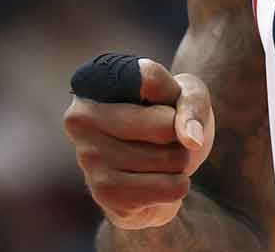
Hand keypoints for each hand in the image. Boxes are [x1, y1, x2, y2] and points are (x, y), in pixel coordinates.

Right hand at [63, 58, 215, 229]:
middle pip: (164, 125)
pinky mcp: (105, 193)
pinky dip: (176, 187)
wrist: (156, 171)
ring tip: (156, 160)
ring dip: (179, 162)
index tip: (162, 100)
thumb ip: (192, 103)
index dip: (173, 94)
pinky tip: (153, 183)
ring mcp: (89, 157)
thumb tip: (191, 140)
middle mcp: (82, 118)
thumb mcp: (186, 95)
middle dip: (179, 135)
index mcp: (94, 82)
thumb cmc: (168, 120)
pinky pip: (171, 188)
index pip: (151, 79)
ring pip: (171, 158)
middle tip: (161, 137)